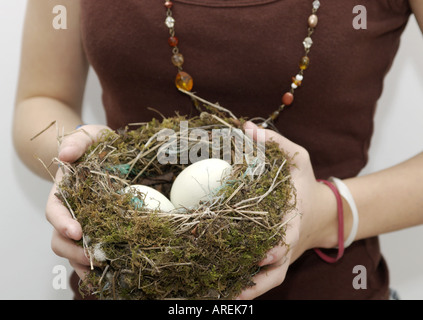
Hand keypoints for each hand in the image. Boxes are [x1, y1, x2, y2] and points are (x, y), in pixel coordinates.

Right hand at [46, 124, 111, 278]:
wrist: (108, 156)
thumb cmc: (97, 145)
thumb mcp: (90, 135)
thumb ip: (78, 141)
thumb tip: (65, 155)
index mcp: (64, 192)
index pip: (55, 212)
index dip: (63, 223)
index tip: (77, 231)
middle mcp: (70, 212)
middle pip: (60, 239)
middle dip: (74, 251)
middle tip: (95, 257)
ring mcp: (84, 223)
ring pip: (74, 252)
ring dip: (84, 264)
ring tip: (102, 271)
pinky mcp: (99, 230)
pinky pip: (92, 253)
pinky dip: (97, 266)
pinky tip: (111, 272)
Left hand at [236, 121, 337, 298]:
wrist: (324, 213)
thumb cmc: (307, 184)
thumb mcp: (298, 158)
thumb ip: (275, 144)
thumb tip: (246, 127)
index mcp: (295, 217)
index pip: (289, 235)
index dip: (279, 246)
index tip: (265, 254)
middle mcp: (289, 242)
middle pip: (276, 267)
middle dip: (257, 277)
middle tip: (230, 285)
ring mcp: (284, 256)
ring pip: (269, 280)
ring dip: (249, 290)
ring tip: (221, 296)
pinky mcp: (278, 262)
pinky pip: (264, 280)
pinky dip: (249, 289)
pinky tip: (225, 293)